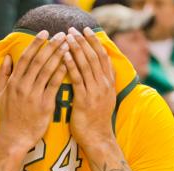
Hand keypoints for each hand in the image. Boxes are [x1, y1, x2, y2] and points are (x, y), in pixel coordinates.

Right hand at [0, 30, 68, 150]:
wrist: (14, 138)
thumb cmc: (7, 117)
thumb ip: (3, 75)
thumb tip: (7, 58)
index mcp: (13, 82)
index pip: (26, 58)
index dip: (36, 44)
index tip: (45, 32)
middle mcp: (23, 86)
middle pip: (39, 61)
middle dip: (51, 46)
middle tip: (62, 34)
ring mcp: (34, 95)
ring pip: (48, 71)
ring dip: (59, 56)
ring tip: (68, 45)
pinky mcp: (45, 105)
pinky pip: (54, 86)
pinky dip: (61, 74)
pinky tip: (69, 64)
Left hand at [63, 27, 116, 149]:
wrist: (97, 138)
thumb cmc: (96, 119)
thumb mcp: (105, 98)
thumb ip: (104, 82)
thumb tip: (102, 67)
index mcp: (109, 83)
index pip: (103, 56)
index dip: (95, 42)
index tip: (86, 30)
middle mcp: (104, 85)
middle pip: (94, 57)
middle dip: (83, 41)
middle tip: (72, 30)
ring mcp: (95, 92)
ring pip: (86, 65)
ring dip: (76, 49)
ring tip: (67, 37)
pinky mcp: (85, 99)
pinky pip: (78, 78)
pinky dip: (71, 65)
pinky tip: (65, 55)